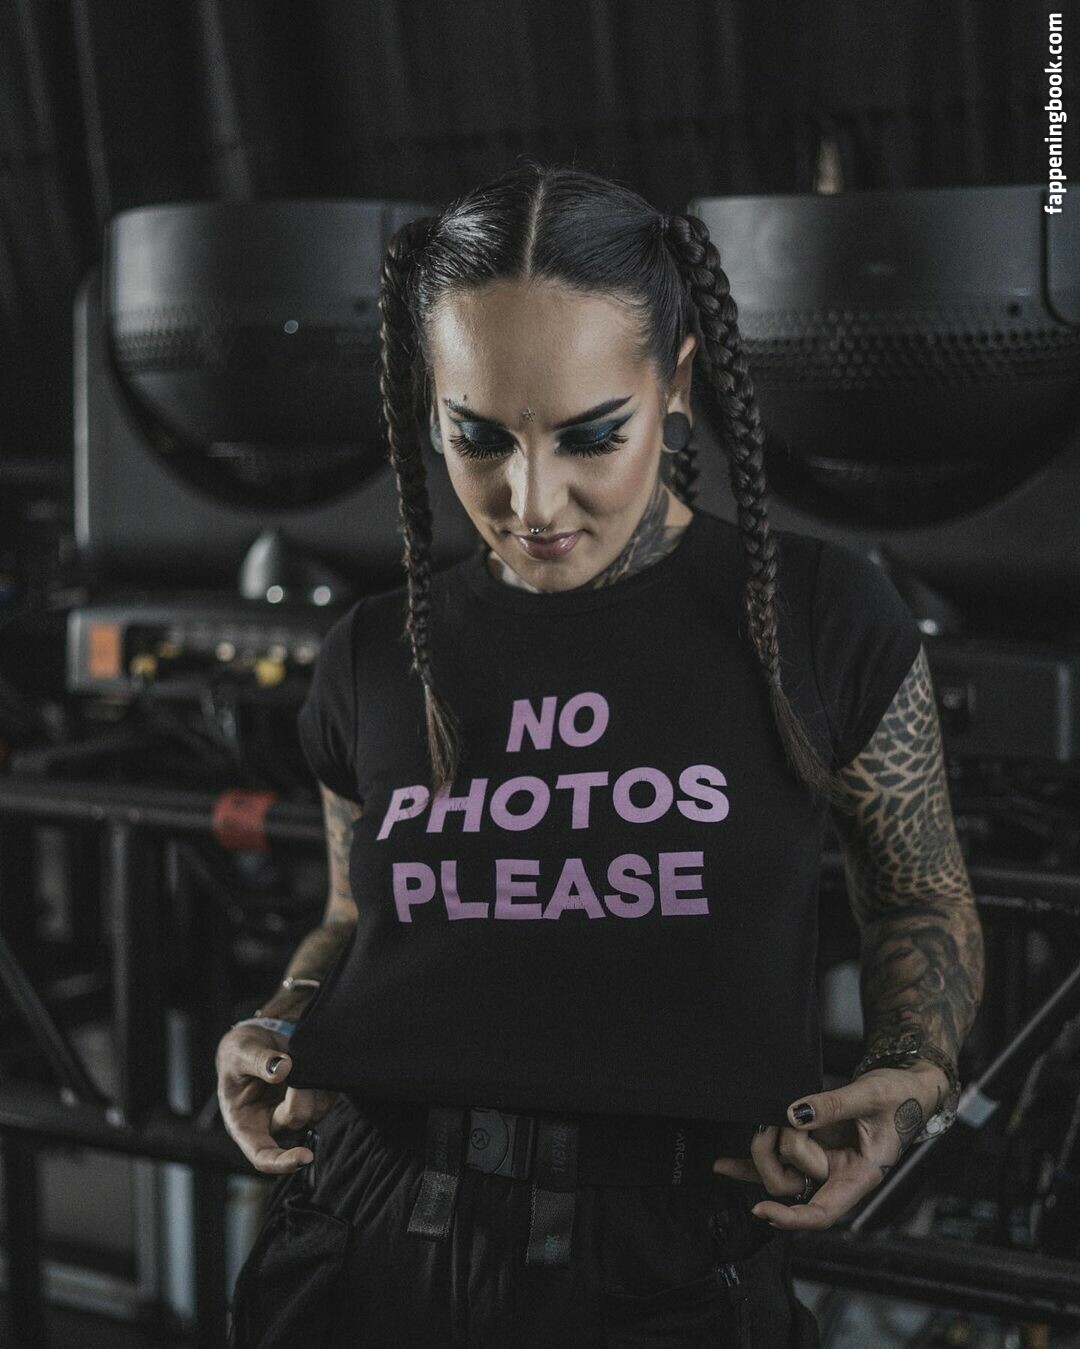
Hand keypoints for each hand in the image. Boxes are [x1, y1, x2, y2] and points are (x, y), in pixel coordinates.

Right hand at [216, 1024, 338, 1174]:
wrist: (255, 1041)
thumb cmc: (239, 1053)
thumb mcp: (239, 1052)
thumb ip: (258, 1061)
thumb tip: (283, 1070)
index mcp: (245, 1125)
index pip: (263, 1157)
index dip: (283, 1162)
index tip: (306, 1156)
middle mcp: (271, 1124)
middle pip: (297, 1120)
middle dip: (298, 1091)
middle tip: (291, 1062)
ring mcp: (294, 1113)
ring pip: (317, 1110)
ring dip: (313, 1085)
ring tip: (297, 1060)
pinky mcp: (311, 1100)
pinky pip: (328, 1097)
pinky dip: (324, 1081)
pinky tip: (310, 1064)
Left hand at [711, 1063, 947, 1229]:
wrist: (907, 1086)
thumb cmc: (901, 1096)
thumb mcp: (871, 1095)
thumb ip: (833, 1105)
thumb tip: (795, 1114)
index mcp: (861, 1175)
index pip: (824, 1211)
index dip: (792, 1218)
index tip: (763, 1211)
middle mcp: (838, 1174)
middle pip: (793, 1185)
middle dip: (776, 1154)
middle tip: (777, 1119)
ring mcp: (823, 1162)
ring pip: (779, 1172)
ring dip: (764, 1148)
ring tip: (766, 1118)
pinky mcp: (811, 1147)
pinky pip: (776, 1161)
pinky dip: (751, 1161)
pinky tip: (725, 1165)